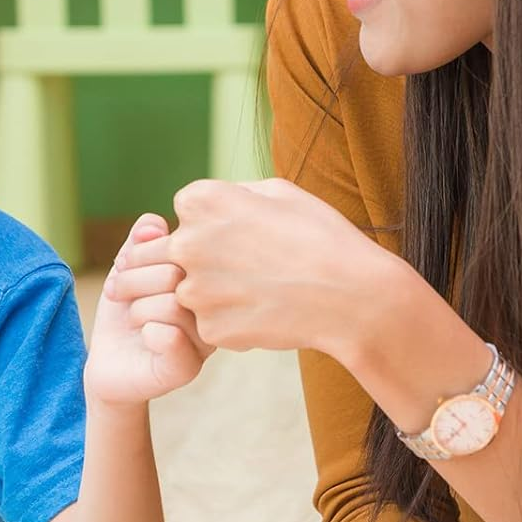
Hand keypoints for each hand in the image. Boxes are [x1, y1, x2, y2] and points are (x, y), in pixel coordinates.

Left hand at [87, 215, 212, 406]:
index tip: (123, 264)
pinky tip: (145, 336)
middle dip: (135, 279)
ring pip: (174, 305)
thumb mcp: (131, 268)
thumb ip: (142, 242)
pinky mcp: (187, 368)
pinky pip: (172, 338)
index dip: (144, 251)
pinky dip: (148, 331)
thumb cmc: (127, 311)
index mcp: (206, 280)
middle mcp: (215, 309)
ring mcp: (206, 340)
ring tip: (133, 318)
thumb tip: (152, 225)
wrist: (110, 365)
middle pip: (178, 274)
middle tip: (119, 291)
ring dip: (138, 308)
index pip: (183, 247)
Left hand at [109, 178, 383, 354]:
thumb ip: (232, 194)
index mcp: (202, 201)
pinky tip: (265, 313)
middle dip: (193, 260)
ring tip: (259, 290)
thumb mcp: (278, 192)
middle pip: (169, 254)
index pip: (184, 211)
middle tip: (237, 268)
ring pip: (189, 292)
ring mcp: (196, 291)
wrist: (352, 296)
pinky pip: (210, 323)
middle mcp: (188, 243)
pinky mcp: (210, 329)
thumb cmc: (322, 236)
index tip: (240, 232)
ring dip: (212, 294)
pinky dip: (231, 321)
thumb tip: (212, 203)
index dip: (211, 222)